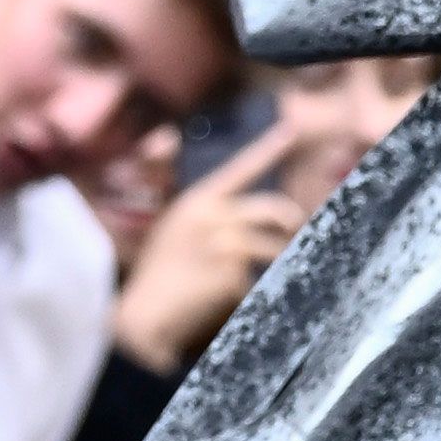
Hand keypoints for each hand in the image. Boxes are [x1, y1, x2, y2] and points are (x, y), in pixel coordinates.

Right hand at [105, 151, 300, 374]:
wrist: (144, 312)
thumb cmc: (162, 272)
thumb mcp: (180, 228)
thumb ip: (213, 215)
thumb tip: (258, 215)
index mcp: (198, 199)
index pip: (240, 167)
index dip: (268, 147)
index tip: (291, 127)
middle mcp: (212, 214)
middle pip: (274, 209)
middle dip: (291, 223)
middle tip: (296, 231)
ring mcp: (223, 242)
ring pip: (273, 248)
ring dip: (280, 262)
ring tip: (270, 274)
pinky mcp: (231, 272)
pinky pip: (257, 281)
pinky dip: (249, 293)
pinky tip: (222, 300)